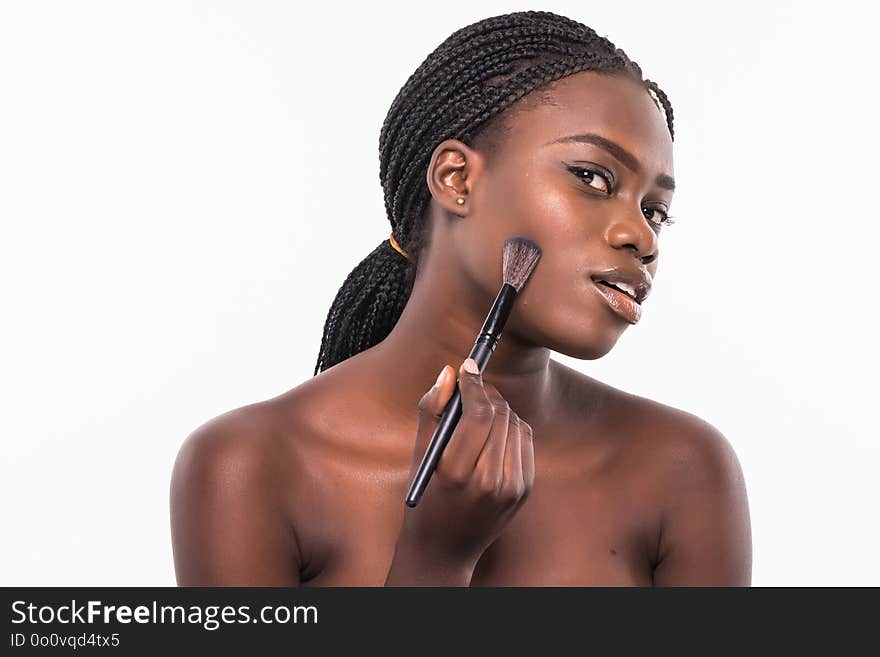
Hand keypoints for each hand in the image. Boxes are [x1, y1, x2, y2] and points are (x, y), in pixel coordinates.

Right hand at [396, 358, 534, 566]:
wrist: (445, 549)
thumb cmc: (425, 498)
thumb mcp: (421, 455)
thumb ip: (432, 410)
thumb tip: (449, 373)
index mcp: (458, 473)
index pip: (479, 413)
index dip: (474, 384)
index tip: (467, 368)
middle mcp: (490, 481)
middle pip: (500, 415)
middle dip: (487, 393)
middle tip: (473, 384)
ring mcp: (512, 488)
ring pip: (516, 424)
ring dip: (500, 409)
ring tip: (481, 409)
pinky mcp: (525, 490)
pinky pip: (525, 441)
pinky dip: (511, 427)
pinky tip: (494, 430)